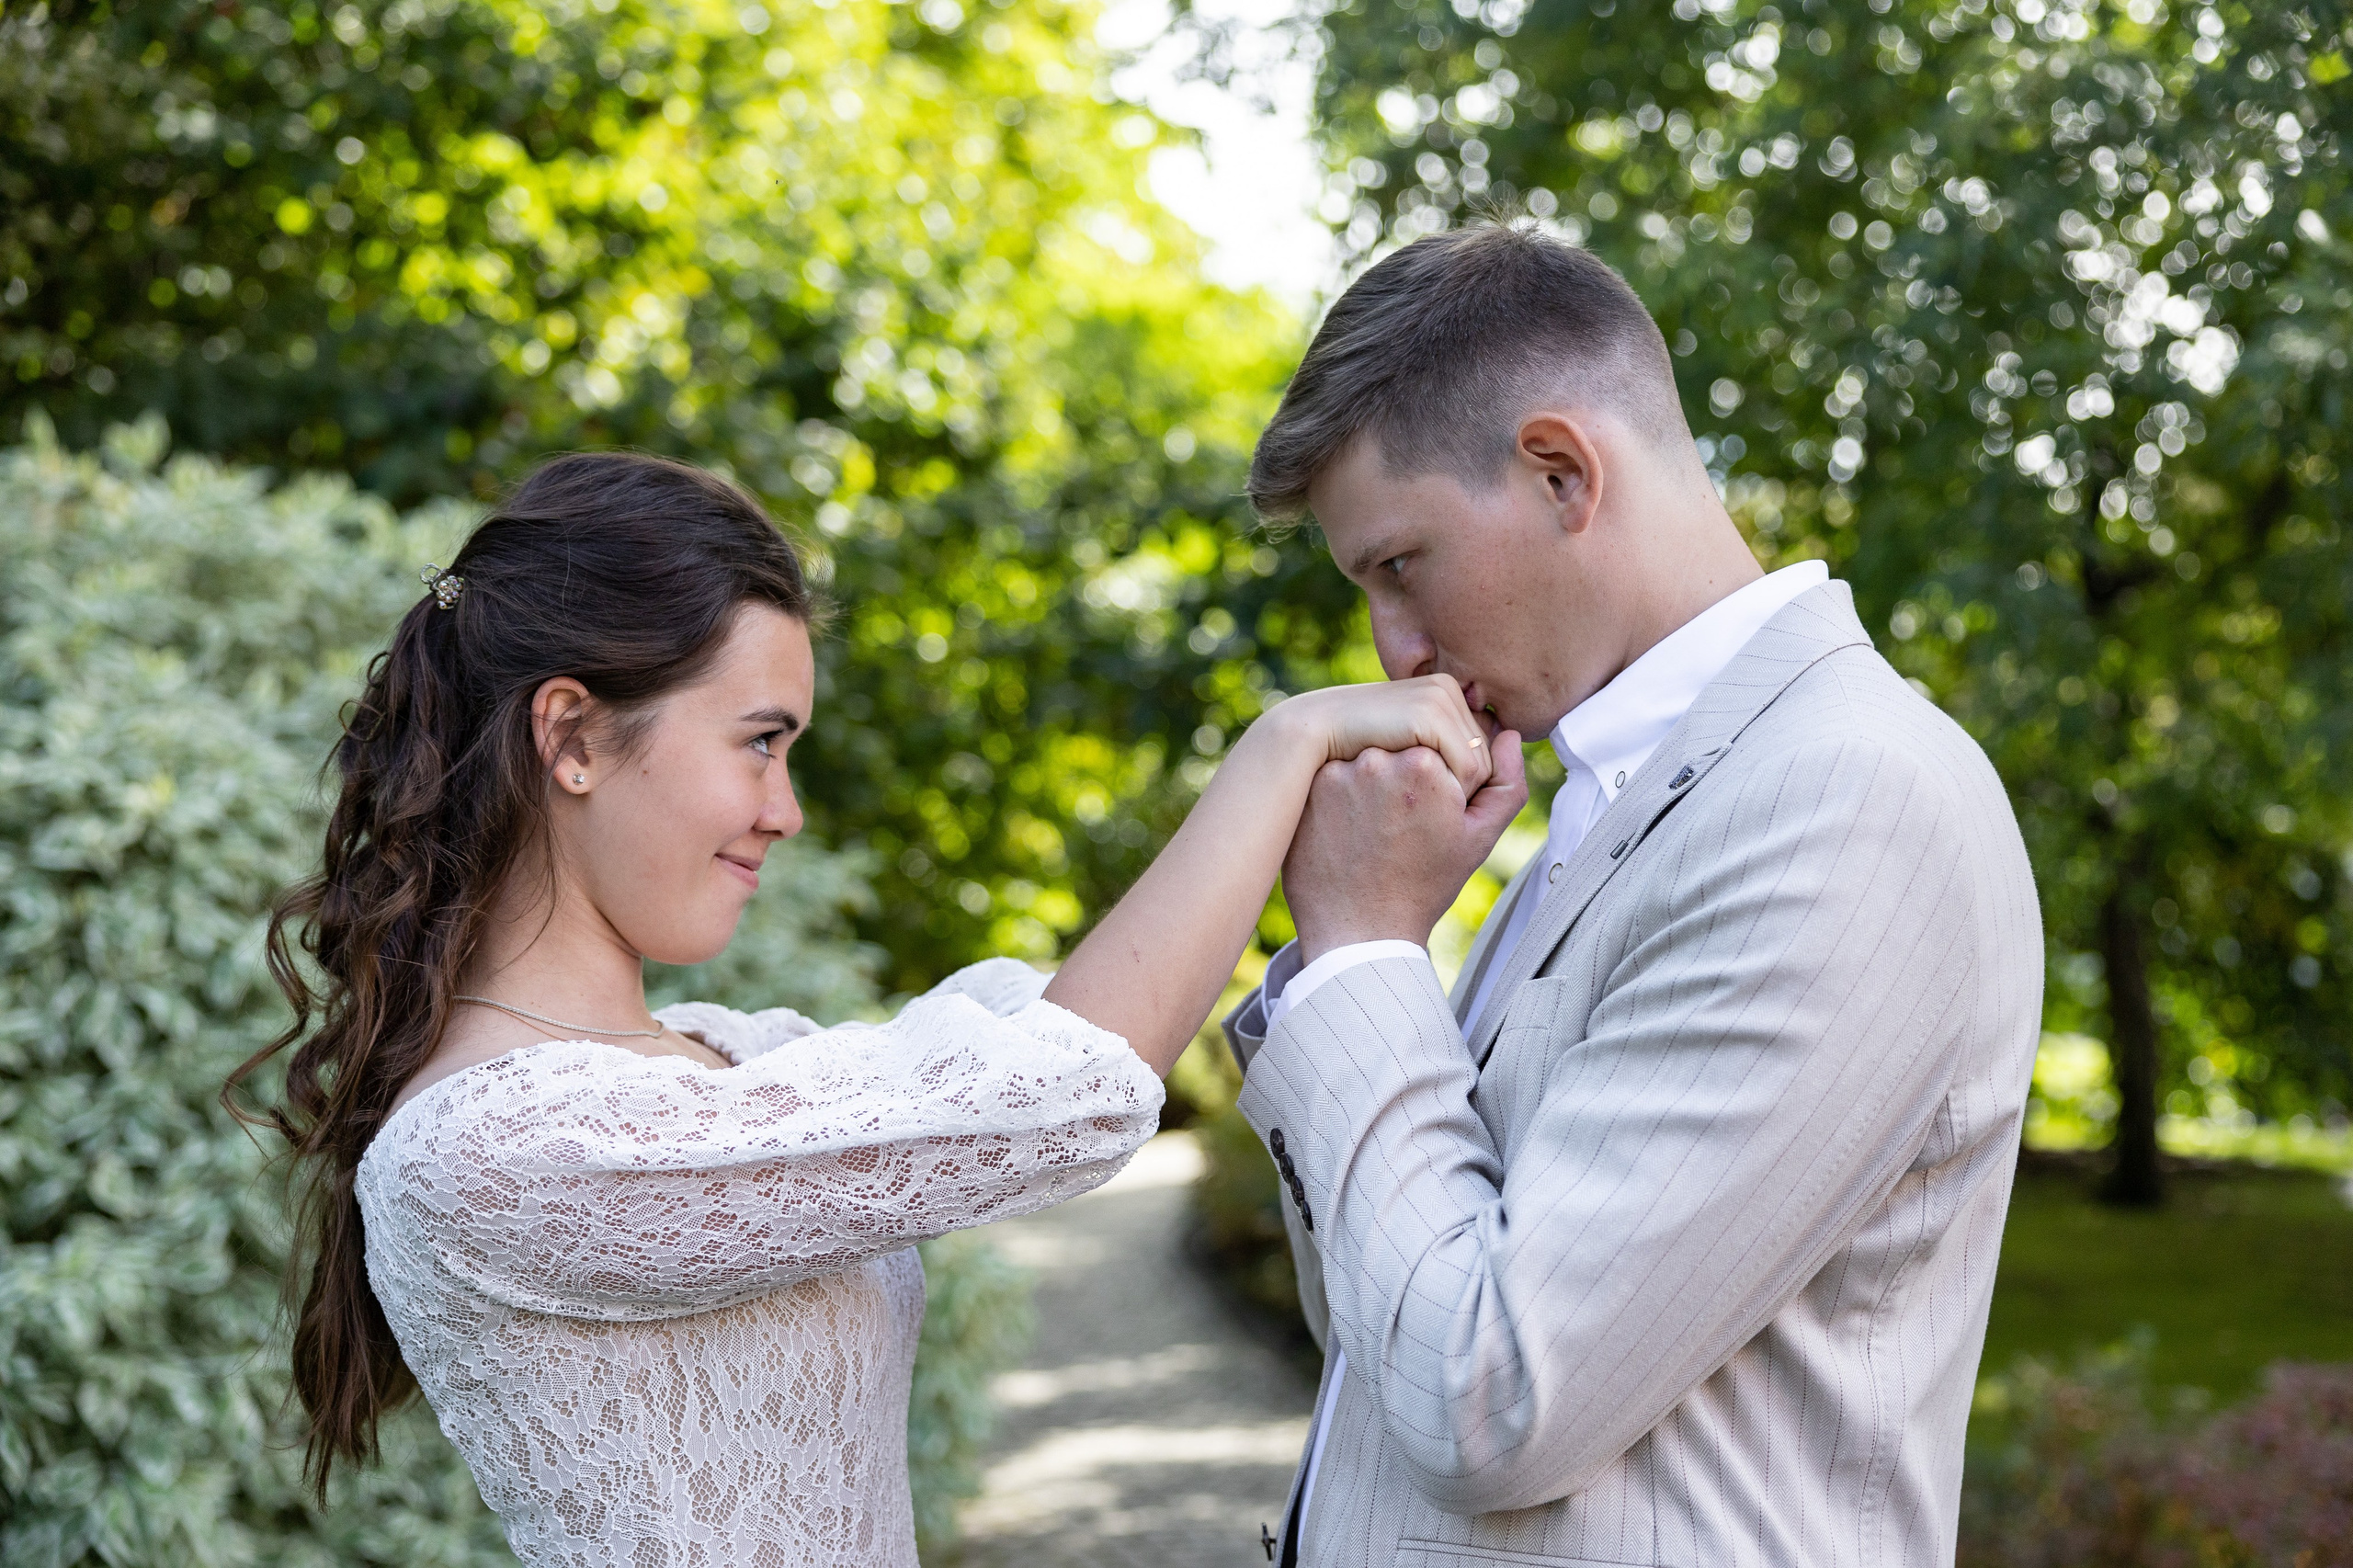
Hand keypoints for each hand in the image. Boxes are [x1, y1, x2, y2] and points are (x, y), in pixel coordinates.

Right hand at [1273, 674, 1491, 795]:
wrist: (1309, 743)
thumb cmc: (1350, 754)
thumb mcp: (1399, 747)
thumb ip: (1440, 743)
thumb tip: (1503, 737)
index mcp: (1443, 692)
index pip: (1483, 748)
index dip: (1462, 783)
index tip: (1421, 798)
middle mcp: (1447, 689)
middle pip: (1487, 756)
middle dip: (1462, 790)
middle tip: (1417, 807)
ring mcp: (1439, 699)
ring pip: (1482, 765)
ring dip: (1457, 795)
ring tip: (1414, 807)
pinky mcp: (1428, 715)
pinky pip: (1469, 769)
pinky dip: (1451, 794)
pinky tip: (1414, 803)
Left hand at [1283, 735, 1527, 962]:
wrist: (1360, 930)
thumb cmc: (1424, 886)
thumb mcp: (1478, 838)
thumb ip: (1506, 781)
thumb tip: (1507, 733)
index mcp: (1426, 762)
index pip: (1444, 745)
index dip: (1445, 780)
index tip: (1433, 815)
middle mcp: (1377, 757)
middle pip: (1405, 745)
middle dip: (1410, 776)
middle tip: (1404, 824)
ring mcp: (1336, 770)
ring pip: (1368, 755)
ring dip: (1375, 780)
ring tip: (1376, 827)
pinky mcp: (1307, 787)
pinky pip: (1334, 772)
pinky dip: (1344, 791)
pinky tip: (1351, 827)